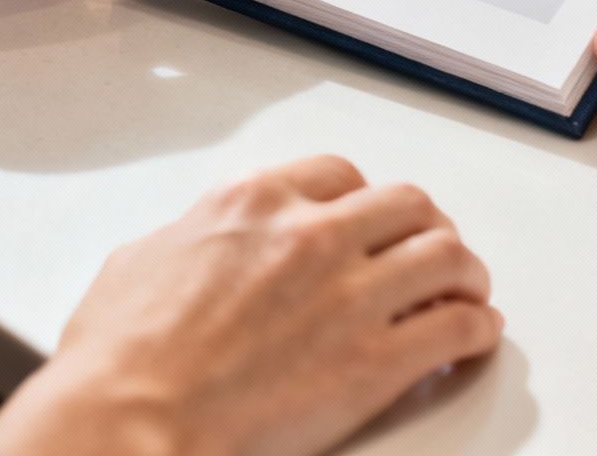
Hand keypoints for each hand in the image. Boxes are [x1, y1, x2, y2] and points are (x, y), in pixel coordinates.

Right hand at [0, 156, 503, 455]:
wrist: (131, 422)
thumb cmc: (119, 360)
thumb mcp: (142, 260)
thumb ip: (195, 238)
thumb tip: (204, 247)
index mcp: (254, 204)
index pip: (339, 175)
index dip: (364, 199)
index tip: (372, 218)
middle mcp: (311, 235)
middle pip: (407, 205)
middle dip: (425, 225)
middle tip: (431, 246)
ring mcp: (349, 295)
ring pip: (446, 257)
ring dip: (463, 272)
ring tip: (467, 288)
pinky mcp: (375, 362)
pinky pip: (457, 328)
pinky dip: (476, 328)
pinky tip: (475, 335)